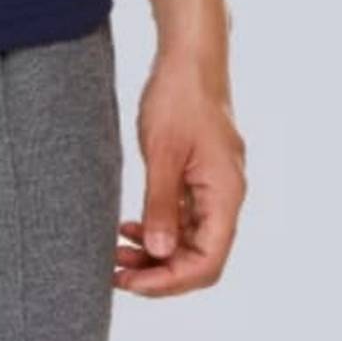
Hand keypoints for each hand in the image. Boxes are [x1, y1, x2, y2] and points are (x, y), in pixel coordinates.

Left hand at [114, 40, 247, 296]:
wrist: (189, 56)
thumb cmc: (178, 96)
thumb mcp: (162, 152)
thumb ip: (162, 205)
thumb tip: (159, 254)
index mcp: (226, 195)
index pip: (207, 263)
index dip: (169, 281)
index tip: (130, 284)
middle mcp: (226, 197)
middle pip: (200, 258)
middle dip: (159, 272)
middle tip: (115, 272)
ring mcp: (215, 187)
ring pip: (190, 239)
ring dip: (156, 252)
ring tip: (116, 254)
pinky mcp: (201, 176)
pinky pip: (186, 217)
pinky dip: (160, 227)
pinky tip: (130, 225)